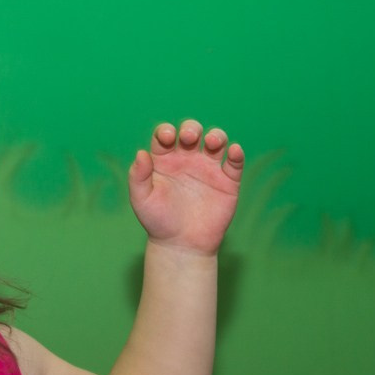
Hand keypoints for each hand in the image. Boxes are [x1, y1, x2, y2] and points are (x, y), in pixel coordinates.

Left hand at [128, 120, 243, 254]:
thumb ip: (138, 176)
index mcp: (164, 159)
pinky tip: (233, 151)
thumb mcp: (141, 199)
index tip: (167, 138)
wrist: (181, 245)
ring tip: (212, 142)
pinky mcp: (227, 182)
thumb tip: (141, 153)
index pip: (165, 135)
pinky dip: (236, 154)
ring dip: (216, 135)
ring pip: (216, 141)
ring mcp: (208, 169)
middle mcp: (187, 159)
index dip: (166, 131)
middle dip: (191, 128)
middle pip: (192, 132)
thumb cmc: (158, 221)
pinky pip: (234, 163)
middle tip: (189, 138)